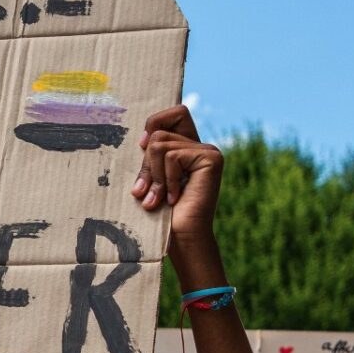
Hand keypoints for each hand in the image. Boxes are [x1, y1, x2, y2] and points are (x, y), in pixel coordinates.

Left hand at [132, 104, 221, 242]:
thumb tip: (144, 139)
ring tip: (158, 199)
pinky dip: (166, 180)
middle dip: (146, 163)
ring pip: (160, 144)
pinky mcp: (211, 158)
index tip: (143, 146)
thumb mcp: (151, 177)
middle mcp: (201, 146)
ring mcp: (208, 151)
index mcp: (187, 147)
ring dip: (153, 176)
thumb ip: (151, 154)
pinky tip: (174, 198)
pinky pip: (172, 157)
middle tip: (146, 190)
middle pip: (159, 131)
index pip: (174, 113)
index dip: (155, 123)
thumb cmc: (162, 214)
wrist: (182, 239)